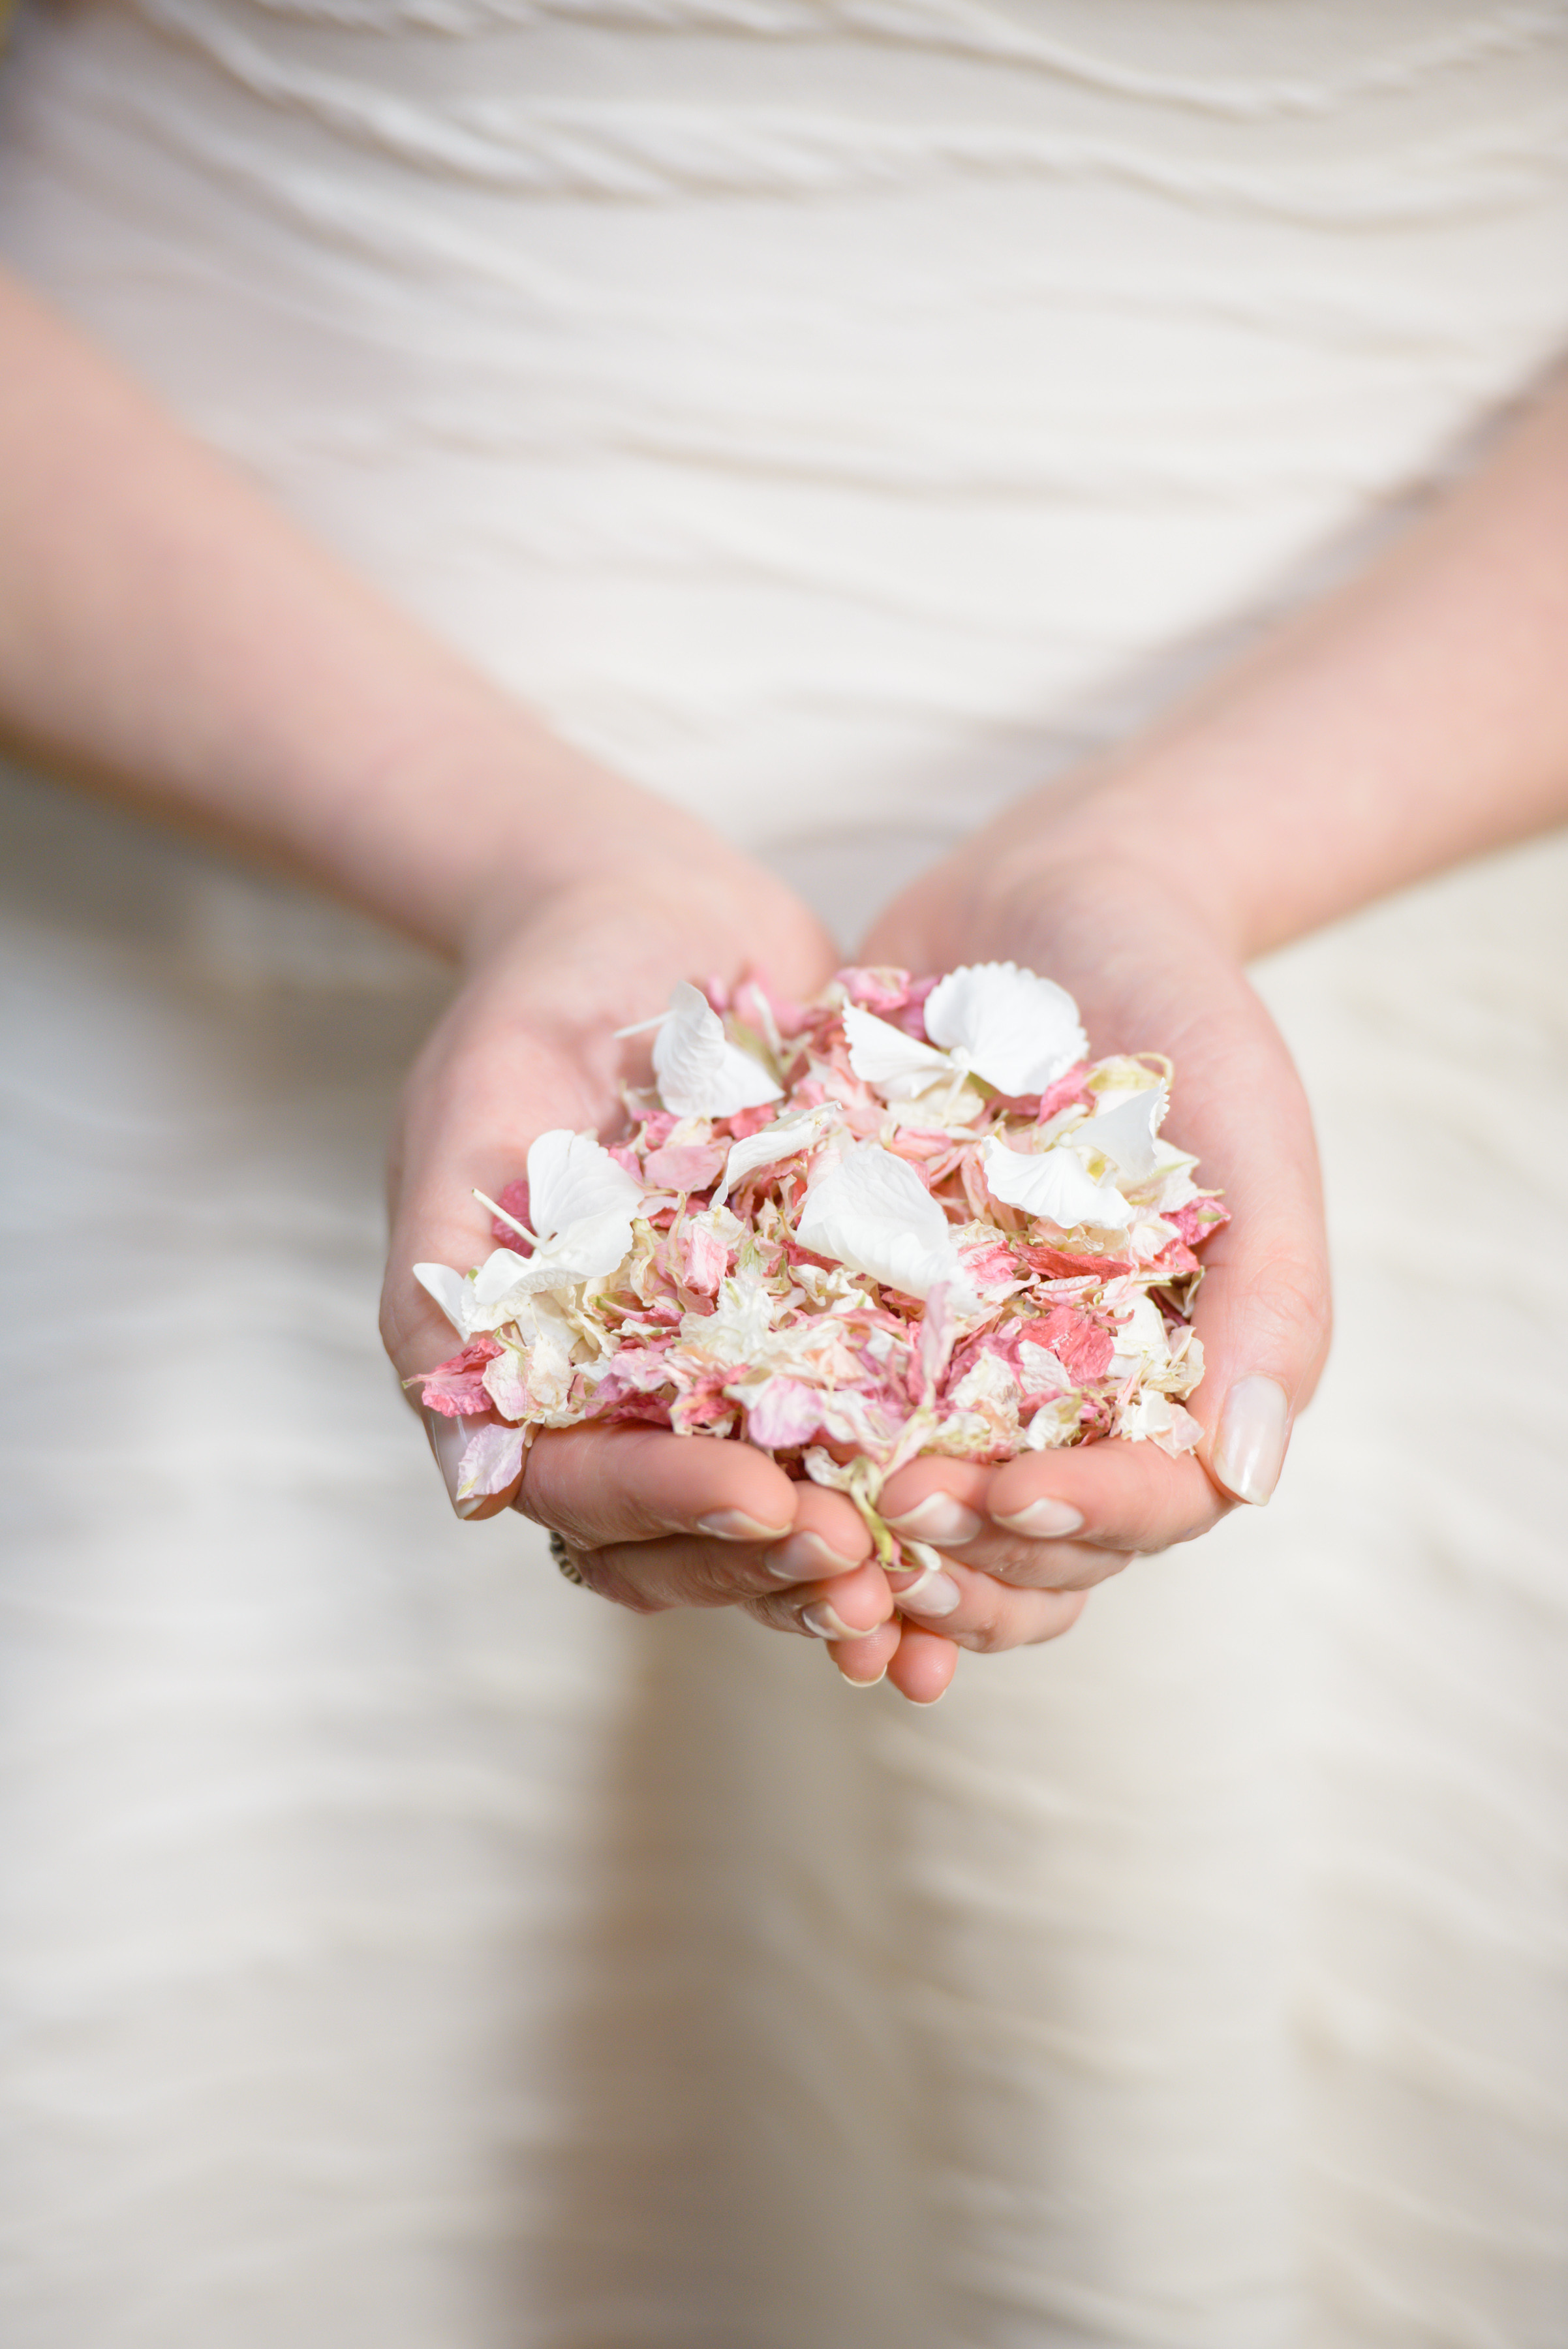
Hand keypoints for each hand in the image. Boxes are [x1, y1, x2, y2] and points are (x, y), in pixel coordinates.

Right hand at [379, 841, 910, 1680]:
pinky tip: (1001, 1481)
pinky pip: (867, 1413)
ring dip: (849, 1548)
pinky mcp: (821, 1315)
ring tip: (934, 1548)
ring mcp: (723, 1361)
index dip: (668, 1509)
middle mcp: (625, 1392)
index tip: (764, 1498)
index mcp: (530, 1373)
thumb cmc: (531, 1002)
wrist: (644, 908)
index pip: (583, 1495)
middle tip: (865, 1557)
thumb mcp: (468, 1128)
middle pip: (684, 1539)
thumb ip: (443, 1296)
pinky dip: (916, 1463)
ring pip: (778, 1507)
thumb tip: (473, 1489)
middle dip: (767, 1561)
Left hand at [852, 821, 1332, 1697]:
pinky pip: (822, 1419)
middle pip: (1030, 1548)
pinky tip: (728, 1473)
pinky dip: (786, 1466)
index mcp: (1178, 1386)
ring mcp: (962, 1372)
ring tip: (803, 1539)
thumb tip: (1243, 1476)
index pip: (1146, 1507)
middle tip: (886, 1523)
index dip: (1079, 1520)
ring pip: (926, 1520)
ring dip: (870, 1555)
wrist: (1051, 900)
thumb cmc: (1181, 1012)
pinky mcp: (862, 1320)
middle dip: (965, 1557)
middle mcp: (1068, 1404)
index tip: (1005, 1493)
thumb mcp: (1250, 1137)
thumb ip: (1270, 1303)